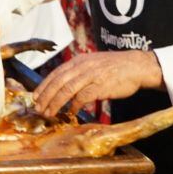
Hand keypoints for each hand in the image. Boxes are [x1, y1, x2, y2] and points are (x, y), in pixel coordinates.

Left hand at [33, 51, 163, 117]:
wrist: (137, 66)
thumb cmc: (115, 67)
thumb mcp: (93, 62)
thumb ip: (79, 71)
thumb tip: (64, 84)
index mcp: (79, 60)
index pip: (56, 73)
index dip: (43, 86)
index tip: (35, 96)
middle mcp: (82, 66)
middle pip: (58, 82)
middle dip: (46, 96)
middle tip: (38, 108)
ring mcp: (91, 75)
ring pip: (66, 90)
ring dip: (55, 103)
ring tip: (49, 113)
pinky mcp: (100, 86)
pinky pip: (82, 97)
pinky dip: (74, 105)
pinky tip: (70, 112)